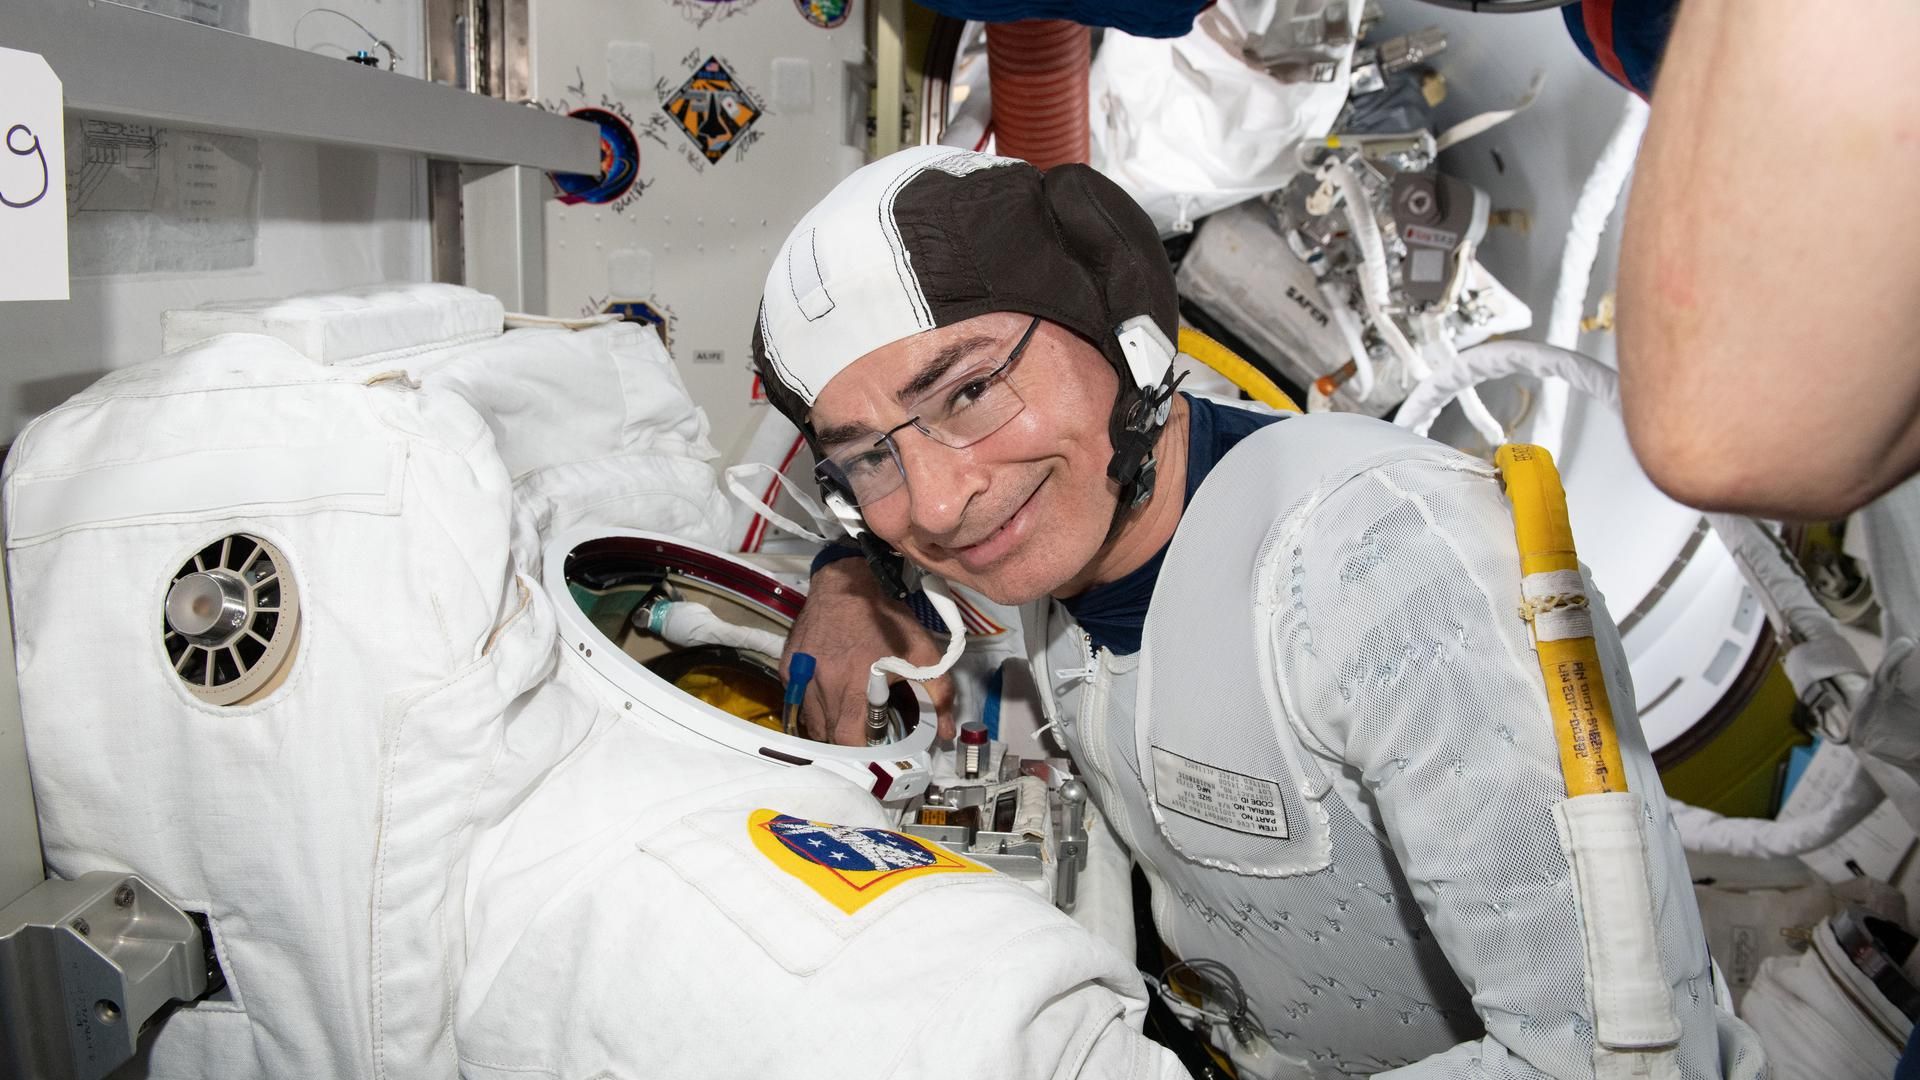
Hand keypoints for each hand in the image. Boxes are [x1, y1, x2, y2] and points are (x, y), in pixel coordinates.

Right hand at [784, 557, 955, 745]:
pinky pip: (797, 698)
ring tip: (846, 717)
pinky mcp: (787, 666)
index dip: (860, 752)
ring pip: (810, 719)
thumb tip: (946, 733)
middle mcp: (822, 685)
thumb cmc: (886, 618)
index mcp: (853, 686)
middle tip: (862, 735)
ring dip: (828, 725)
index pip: (847, 738)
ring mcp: (800, 676)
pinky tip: (829, 694)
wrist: (847, 581)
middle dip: (845, 741)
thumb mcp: (922, 653)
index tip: (874, 751)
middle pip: (827, 733)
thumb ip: (939, 695)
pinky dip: (812, 704)